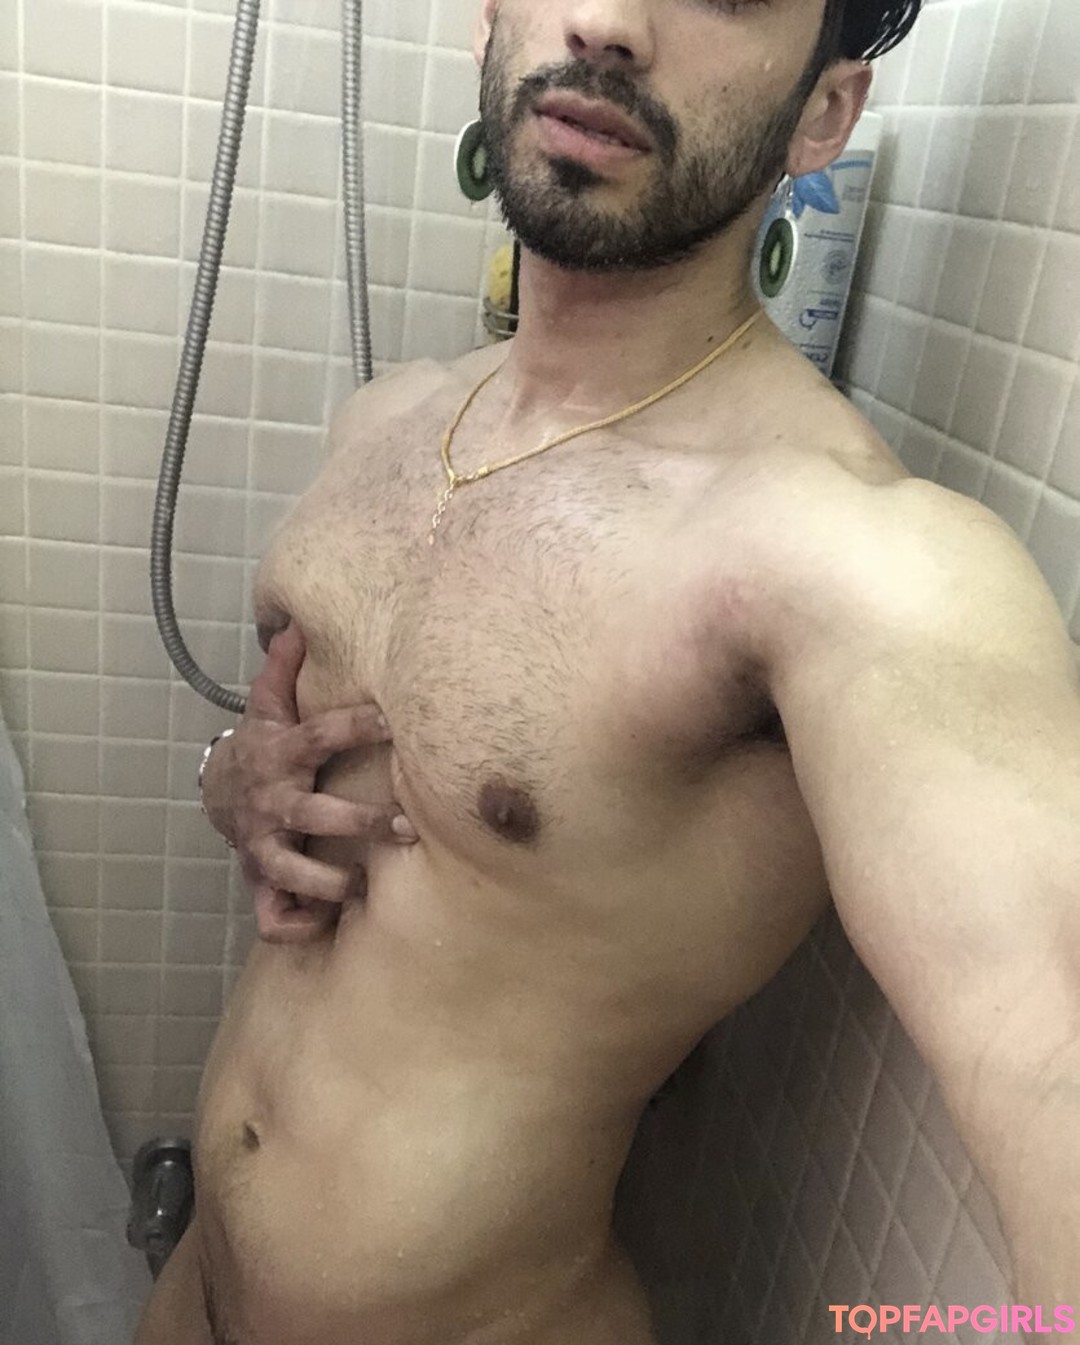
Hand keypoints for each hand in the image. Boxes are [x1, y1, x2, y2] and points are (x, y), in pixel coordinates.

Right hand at [200, 622, 416, 942]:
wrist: (221, 792)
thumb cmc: (264, 745)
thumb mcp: (268, 705)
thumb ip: (283, 670)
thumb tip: (294, 623)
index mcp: (281, 755)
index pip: (319, 736)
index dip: (355, 726)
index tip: (393, 720)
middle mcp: (272, 802)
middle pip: (311, 815)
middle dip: (357, 823)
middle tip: (405, 827)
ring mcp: (263, 844)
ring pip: (290, 872)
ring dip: (328, 882)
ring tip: (366, 884)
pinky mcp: (262, 877)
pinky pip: (273, 913)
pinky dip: (296, 924)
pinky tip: (328, 925)